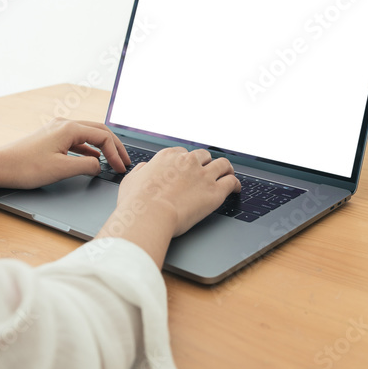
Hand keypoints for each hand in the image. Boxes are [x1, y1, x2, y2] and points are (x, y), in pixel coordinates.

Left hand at [0, 118, 129, 190]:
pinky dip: (89, 148)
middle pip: (98, 131)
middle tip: (124, 161)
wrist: (0, 166)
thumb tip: (99, 165)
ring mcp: (57, 130)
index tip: (120, 167)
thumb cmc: (26, 167)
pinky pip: (77, 140)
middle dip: (114, 146)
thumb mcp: (62, 169)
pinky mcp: (51, 138)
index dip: (115, 152)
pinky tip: (93, 158)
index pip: (102, 136)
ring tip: (113, 160)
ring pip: (88, 134)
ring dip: (102, 147)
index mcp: (69, 129)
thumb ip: (86, 166)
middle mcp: (64, 124)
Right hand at [94, 147, 239, 267]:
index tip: (189, 167)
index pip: (183, 153)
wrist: (149, 215)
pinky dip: (235, 184)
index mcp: (168, 157)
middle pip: (204, 156)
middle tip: (208, 170)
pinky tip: (236, 188)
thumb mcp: (131, 180)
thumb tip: (145, 168)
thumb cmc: (137, 202)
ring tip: (228, 174)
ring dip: (226, 168)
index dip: (187, 161)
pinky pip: (231, 182)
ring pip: (222, 164)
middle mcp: (187, 162)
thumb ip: (141, 171)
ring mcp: (203, 175)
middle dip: (206, 162)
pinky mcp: (214, 191)